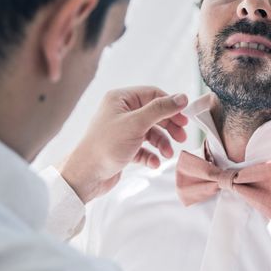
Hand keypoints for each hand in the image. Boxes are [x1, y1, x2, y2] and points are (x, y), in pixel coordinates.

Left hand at [59, 87, 187, 202]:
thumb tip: (182, 97)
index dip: (170, 105)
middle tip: (181, 137)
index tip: (185, 118)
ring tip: (167, 154)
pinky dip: (151, 154)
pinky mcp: (123, 148)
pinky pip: (143, 148)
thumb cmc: (106, 146)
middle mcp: (121, 112)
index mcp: (120, 99)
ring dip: (162, 143)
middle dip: (169, 126)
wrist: (86, 176)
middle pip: (154, 114)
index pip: (153, 94)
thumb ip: (160, 109)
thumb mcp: (136, 124)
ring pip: (150, 132)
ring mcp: (122, 130)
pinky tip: (154, 162)